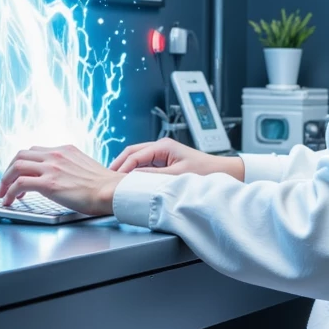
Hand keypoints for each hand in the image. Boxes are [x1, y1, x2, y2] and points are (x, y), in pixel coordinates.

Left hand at [0, 145, 117, 215]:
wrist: (112, 191)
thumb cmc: (104, 186)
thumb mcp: (85, 166)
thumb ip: (70, 167)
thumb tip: (61, 179)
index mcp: (65, 150)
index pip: (35, 151)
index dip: (23, 163)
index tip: (18, 175)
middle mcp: (56, 154)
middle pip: (21, 155)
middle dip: (9, 170)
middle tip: (5, 184)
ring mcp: (51, 167)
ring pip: (16, 166)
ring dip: (5, 181)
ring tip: (3, 194)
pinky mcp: (48, 183)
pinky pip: (20, 183)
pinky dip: (9, 192)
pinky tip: (9, 201)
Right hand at [110, 137, 244, 179]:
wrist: (221, 173)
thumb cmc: (203, 172)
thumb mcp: (176, 176)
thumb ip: (153, 176)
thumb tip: (132, 178)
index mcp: (163, 146)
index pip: (134, 155)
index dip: (122, 167)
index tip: (113, 180)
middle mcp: (161, 146)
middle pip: (132, 153)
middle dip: (119, 165)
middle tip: (107, 179)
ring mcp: (162, 153)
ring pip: (137, 158)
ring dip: (127, 169)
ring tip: (116, 181)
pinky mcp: (165, 161)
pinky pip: (144, 165)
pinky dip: (135, 172)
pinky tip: (130, 182)